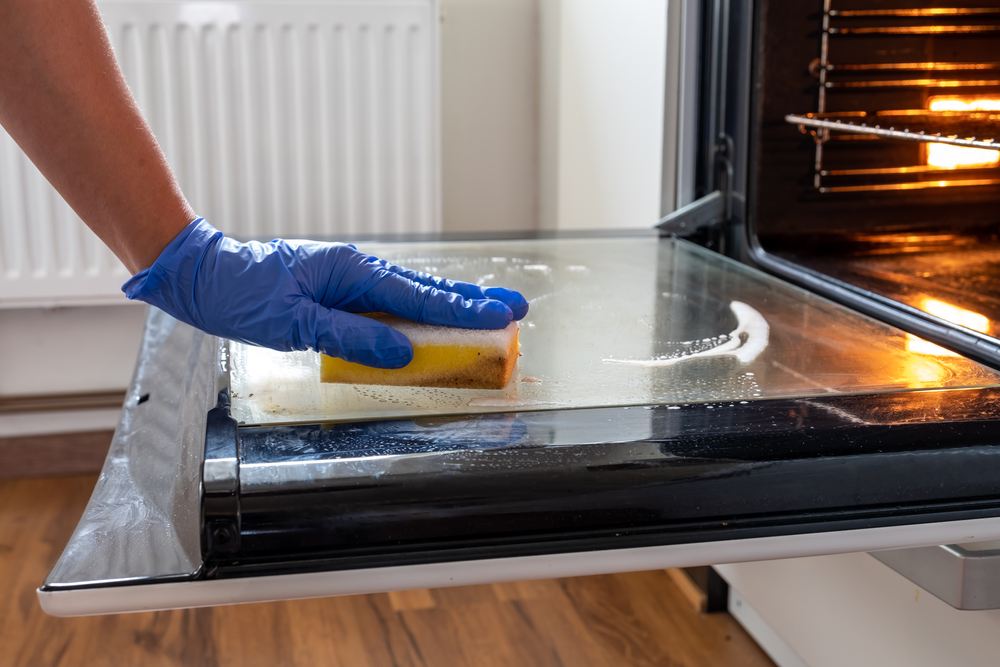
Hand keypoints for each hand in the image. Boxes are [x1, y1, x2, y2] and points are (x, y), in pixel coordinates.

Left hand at [123, 219, 528, 367]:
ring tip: (486, 313)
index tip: (501, 314)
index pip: (418, 297)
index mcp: (351, 271)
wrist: (205, 274)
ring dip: (449, 306)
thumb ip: (350, 337)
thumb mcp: (293, 322)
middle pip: (424, 290)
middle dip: (470, 302)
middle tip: (514, 309)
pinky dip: (417, 312)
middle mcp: (356, 270)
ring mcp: (348, 279)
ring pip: (410, 295)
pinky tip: (431, 320)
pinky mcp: (338, 290)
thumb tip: (402, 353)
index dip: (463, 310)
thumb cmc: (242, 294)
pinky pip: (388, 304)